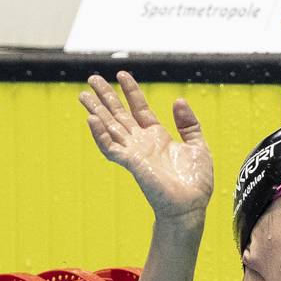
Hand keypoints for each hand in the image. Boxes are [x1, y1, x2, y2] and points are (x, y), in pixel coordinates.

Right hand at [79, 72, 212, 220]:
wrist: (191, 206)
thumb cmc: (195, 182)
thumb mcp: (198, 145)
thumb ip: (188, 123)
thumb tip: (178, 100)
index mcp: (158, 137)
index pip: (140, 108)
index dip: (131, 91)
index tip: (122, 74)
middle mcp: (142, 143)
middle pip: (119, 114)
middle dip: (106, 96)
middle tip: (92, 78)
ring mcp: (134, 152)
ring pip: (110, 127)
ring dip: (96, 111)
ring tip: (83, 94)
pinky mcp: (131, 163)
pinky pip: (111, 147)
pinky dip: (100, 134)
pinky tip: (91, 120)